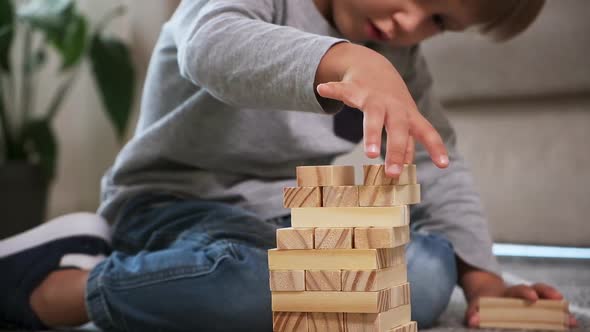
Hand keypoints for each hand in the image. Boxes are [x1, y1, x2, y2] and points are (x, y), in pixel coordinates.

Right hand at [315, 43, 447, 176]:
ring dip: (372, 135)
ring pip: (373, 116)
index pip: (426, 131)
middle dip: (396, 150)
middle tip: (393, 174)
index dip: (435, 147)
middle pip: (398, 128)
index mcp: (408, 115)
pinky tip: (322, 89)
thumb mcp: (403, 118)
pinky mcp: (355, 89)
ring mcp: (374, 97)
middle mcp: (393, 106)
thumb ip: (406, 140)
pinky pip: (343, 89)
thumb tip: (407, 164)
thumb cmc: (391, 99)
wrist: (374, 65)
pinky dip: (333, 89)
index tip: (444, 165)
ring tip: (370, 154)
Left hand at [465, 283, 577, 327]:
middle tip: (558, 299)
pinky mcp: (534, 307)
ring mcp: (530, 299)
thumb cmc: (482, 302)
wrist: (485, 292)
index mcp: (507, 293)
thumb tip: (472, 321)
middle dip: (547, 293)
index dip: (526, 293)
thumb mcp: (476, 305)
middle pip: (537, 289)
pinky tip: (568, 323)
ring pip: (546, 298)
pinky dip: (558, 316)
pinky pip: (548, 308)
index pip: (518, 290)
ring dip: (558, 307)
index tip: (534, 297)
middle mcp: (522, 293)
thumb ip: (474, 312)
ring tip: (570, 319)